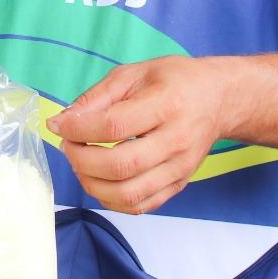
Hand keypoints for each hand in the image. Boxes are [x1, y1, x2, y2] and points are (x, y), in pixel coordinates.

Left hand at [48, 56, 224, 214]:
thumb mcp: (135, 73)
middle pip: (120, 166)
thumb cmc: (175, 81)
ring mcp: (180, 168)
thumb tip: (64, 121)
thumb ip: (98, 96)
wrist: (219, 100)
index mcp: (166, 104)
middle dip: (81, 159)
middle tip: (68, 146)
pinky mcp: (179, 185)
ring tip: (81, 164)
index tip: (59, 125)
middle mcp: (176, 140)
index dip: (78, 129)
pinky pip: (139, 206)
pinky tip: (100, 180)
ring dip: (92, 183)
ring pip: (128, 194)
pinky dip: (111, 200)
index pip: (114, 125)